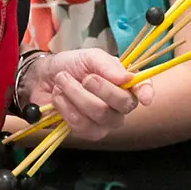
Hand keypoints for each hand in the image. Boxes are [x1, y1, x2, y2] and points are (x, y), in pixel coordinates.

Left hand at [25, 48, 153, 139]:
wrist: (44, 77)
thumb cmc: (72, 65)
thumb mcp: (89, 57)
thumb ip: (107, 65)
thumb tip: (126, 78)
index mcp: (125, 83)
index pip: (144, 89)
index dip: (146, 93)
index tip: (145, 97)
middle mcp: (120, 105)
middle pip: (121, 104)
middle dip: (100, 88)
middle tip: (84, 77)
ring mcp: (104, 121)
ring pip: (99, 114)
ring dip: (75, 95)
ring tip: (62, 82)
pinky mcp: (87, 132)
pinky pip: (80, 124)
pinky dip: (65, 106)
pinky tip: (59, 97)